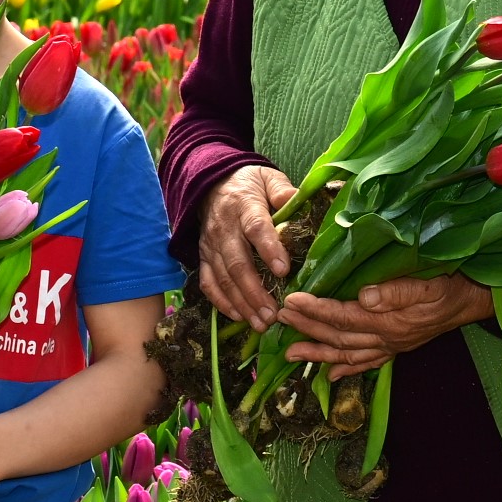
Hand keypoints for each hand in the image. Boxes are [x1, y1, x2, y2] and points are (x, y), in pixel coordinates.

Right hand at [196, 166, 295, 326]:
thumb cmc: (249, 184)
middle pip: (238, 262)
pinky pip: (208, 282)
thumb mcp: (267, 178)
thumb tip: (298, 200)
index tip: (283, 270)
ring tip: (262, 323)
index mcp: (244, 205)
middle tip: (274, 313)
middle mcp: (224, 228)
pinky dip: (221, 302)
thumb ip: (283, 190)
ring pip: (224, 278)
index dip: (269, 248)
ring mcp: (211, 244)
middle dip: (255, 291)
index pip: (255, 228)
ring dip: (242, 303)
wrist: (212, 183)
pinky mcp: (204, 256)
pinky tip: (238, 316)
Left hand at [280, 274, 494, 378]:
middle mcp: (385, 338)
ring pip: (346, 354)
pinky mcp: (395, 349)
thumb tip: (364, 296)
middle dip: (307, 327)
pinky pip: (366, 363)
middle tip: (279, 318)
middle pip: (338, 336)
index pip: (344, 316)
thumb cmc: (449, 287)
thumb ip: (397, 291)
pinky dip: (346, 370)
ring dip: (317, 353)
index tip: (291, 300)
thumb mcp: (428, 283)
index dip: (316, 310)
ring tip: (289, 353)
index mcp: (389, 320)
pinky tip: (329, 374)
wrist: (471, 303)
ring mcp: (390, 347)